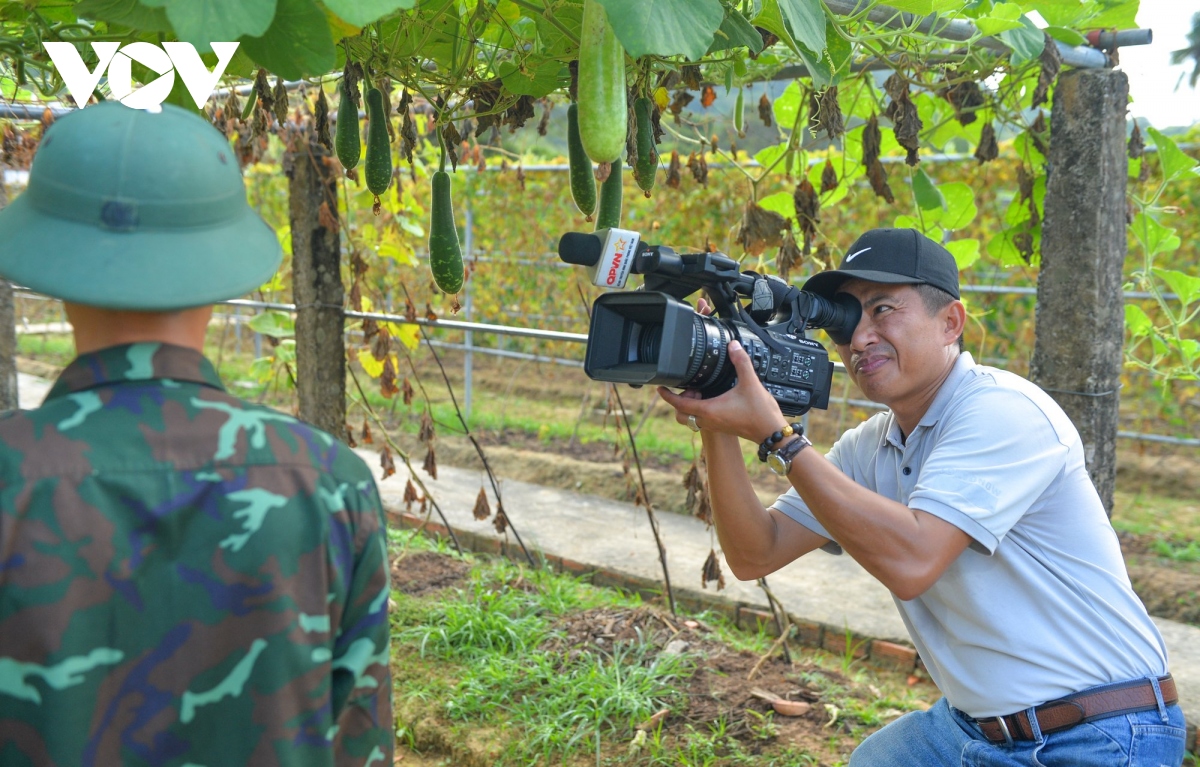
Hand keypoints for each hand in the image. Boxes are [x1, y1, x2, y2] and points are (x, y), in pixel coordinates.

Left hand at [657, 338, 787, 443]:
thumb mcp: (750, 383)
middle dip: (680, 399)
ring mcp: (715, 425)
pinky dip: (701, 408)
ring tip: (702, 390)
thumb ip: (740, 362)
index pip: (679, 404)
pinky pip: (703, 418)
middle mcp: (709, 420)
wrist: (771, 433)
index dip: (667, 396)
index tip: (659, 388)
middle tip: (690, 386)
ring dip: (691, 404)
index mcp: (710, 410)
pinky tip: (715, 396)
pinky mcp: (722, 426)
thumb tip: (733, 346)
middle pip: (682, 413)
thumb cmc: (760, 413)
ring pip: (692, 417)